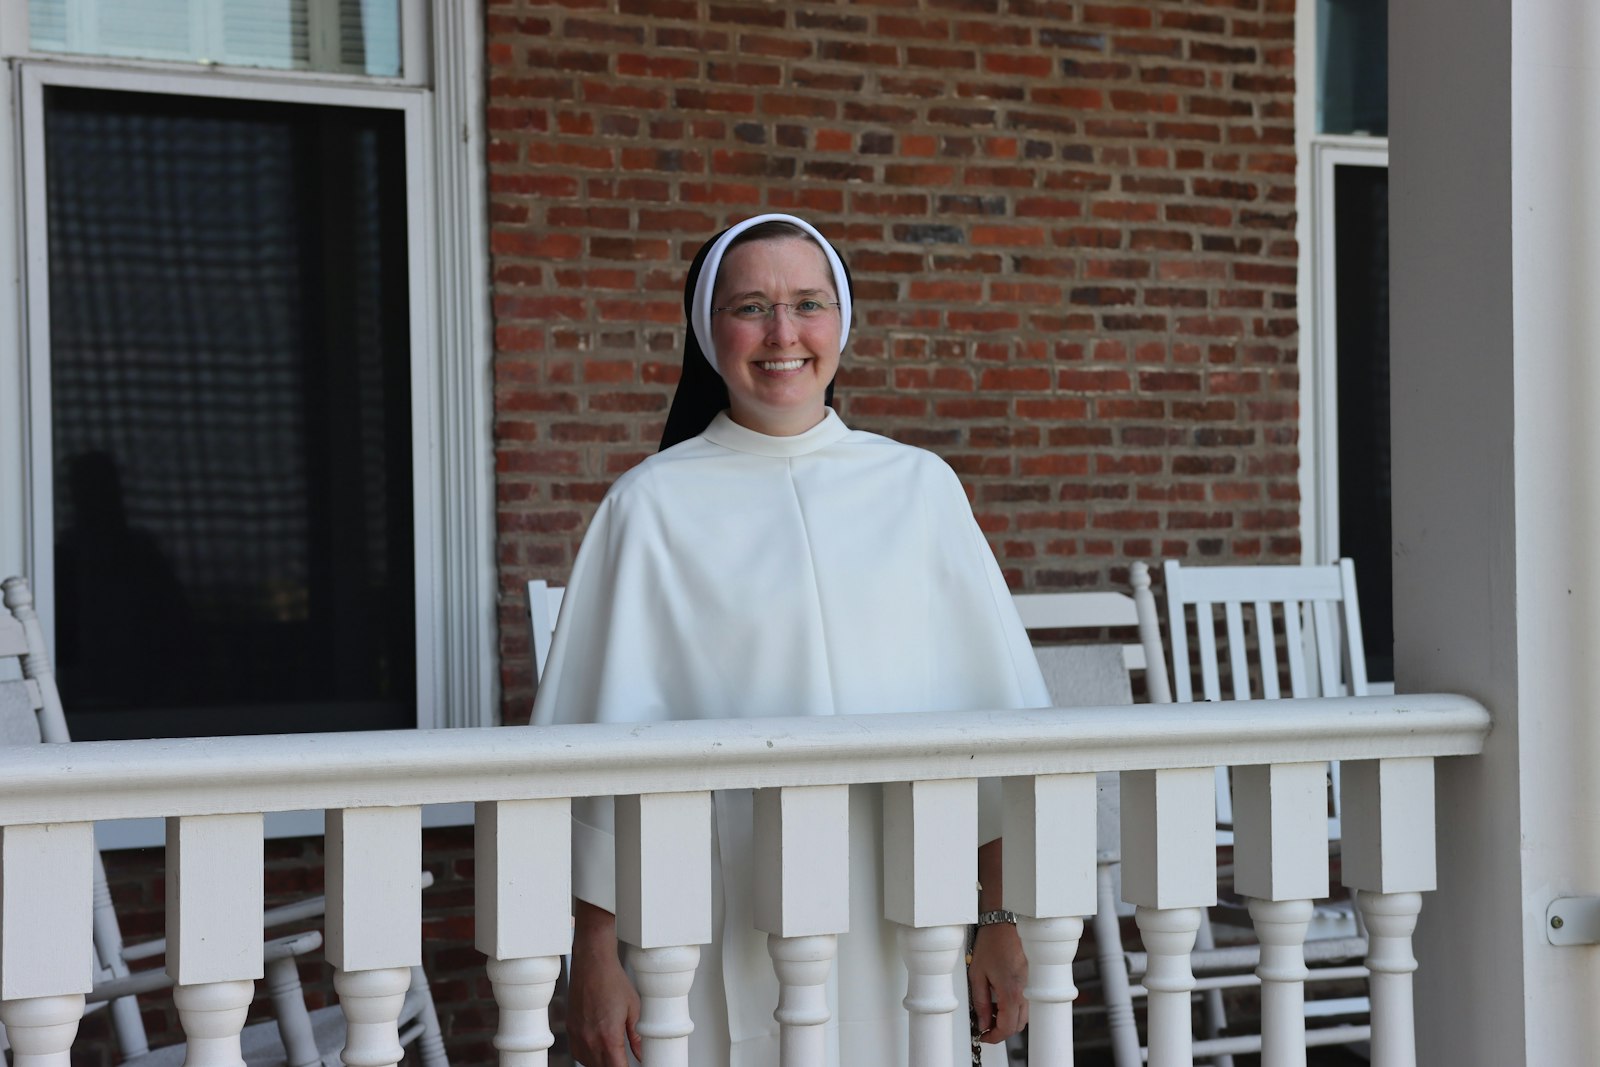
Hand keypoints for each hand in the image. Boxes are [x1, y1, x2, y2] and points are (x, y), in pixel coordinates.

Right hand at [568, 902, 641, 1066]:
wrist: (592, 963)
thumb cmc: (612, 980)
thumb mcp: (633, 1009)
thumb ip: (637, 1037)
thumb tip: (641, 1054)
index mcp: (608, 1036)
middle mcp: (589, 1039)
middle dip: (614, 1066)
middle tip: (624, 1060)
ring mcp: (577, 1035)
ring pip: (589, 1063)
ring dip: (601, 1063)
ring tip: (614, 1055)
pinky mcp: (570, 1029)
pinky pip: (578, 1053)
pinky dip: (588, 1057)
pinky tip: (598, 1050)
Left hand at [968, 921, 1028, 1043]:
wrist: (1006, 924)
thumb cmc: (991, 944)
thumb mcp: (977, 974)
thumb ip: (980, 1002)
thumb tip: (982, 1022)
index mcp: (1011, 992)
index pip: (1007, 1028)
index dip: (994, 1036)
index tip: (983, 1035)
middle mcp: (1025, 992)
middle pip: (1017, 1026)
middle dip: (1001, 1030)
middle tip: (984, 1025)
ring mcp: (1029, 987)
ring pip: (1023, 1016)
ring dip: (1008, 1020)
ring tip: (989, 1011)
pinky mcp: (1030, 982)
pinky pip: (1025, 1003)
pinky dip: (1013, 1009)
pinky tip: (999, 1000)